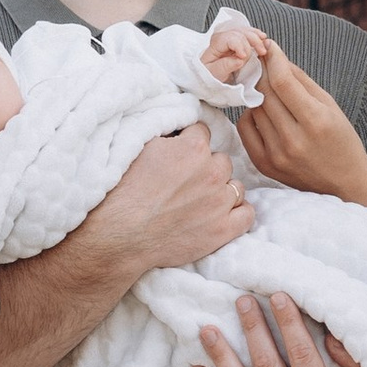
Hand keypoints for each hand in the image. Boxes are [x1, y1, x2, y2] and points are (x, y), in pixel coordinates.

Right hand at [87, 123, 252, 279]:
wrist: (120, 234)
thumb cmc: (124, 193)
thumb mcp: (141, 149)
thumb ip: (167, 137)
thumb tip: (178, 132)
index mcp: (193, 147)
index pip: (202, 133)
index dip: (190, 144)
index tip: (182, 156)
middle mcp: (212, 171)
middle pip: (222, 161)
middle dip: (208, 169)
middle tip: (188, 183)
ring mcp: (220, 201)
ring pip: (236, 187)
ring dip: (222, 191)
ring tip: (201, 202)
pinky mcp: (223, 229)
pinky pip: (247, 214)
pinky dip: (238, 213)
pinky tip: (222, 215)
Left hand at [234, 45, 366, 216]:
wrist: (344, 184)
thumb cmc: (341, 140)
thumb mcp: (330, 106)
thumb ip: (301, 80)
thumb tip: (275, 57)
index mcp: (317, 122)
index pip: (283, 81)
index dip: (274, 59)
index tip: (270, 46)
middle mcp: (294, 140)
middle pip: (265, 92)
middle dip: (262, 71)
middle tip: (262, 60)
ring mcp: (277, 155)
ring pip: (254, 108)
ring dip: (257, 92)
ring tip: (268, 88)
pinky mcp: (264, 165)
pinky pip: (246, 127)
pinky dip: (252, 113)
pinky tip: (264, 111)